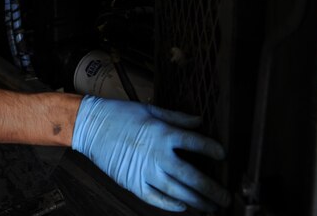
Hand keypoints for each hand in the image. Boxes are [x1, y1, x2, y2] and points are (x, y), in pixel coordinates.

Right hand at [72, 95, 230, 212]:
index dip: (213, 150)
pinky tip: (183, 207)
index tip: (223, 156)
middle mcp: (158, 155)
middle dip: (213, 190)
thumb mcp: (151, 110)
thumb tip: (199, 121)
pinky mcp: (133, 183)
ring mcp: (146, 172)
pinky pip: (157, 199)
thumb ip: (177, 118)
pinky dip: (171, 205)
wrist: (91, 125)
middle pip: (193, 177)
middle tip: (226, 198)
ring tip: (210, 207)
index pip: (197, 144)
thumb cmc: (120, 114)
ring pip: (178, 192)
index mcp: (164, 133)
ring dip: (197, 201)